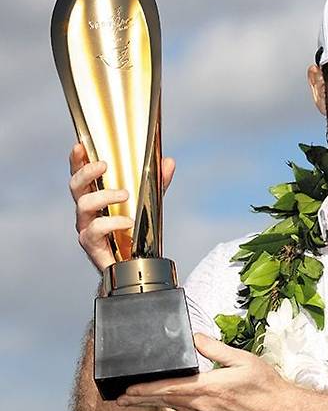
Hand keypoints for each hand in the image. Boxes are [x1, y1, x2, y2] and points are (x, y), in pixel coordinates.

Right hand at [68, 143, 175, 271]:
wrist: (135, 265)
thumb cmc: (136, 231)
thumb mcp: (149, 202)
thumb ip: (157, 183)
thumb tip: (168, 162)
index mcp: (96, 196)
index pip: (80, 174)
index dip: (77, 160)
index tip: (80, 146)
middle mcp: (86, 210)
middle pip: (75, 186)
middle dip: (87, 172)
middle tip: (105, 165)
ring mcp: (86, 227)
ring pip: (83, 205)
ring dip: (104, 196)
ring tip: (126, 195)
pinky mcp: (91, 244)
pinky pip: (95, 230)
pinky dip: (112, 222)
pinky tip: (128, 222)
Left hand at [116, 333, 300, 410]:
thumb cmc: (267, 387)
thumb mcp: (243, 360)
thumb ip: (216, 349)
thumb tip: (195, 337)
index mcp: (208, 389)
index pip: (168, 390)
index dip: (144, 391)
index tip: (126, 390)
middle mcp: (204, 407)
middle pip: (165, 402)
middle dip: (140, 399)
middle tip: (119, 398)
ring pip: (176, 408)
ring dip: (155, 403)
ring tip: (137, 399)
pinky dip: (174, 407)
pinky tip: (173, 403)